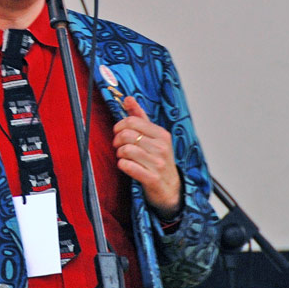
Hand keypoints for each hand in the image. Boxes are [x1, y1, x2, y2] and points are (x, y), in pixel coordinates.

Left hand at [112, 96, 180, 218]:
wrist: (171, 189)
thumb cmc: (159, 160)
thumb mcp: (153, 137)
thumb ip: (140, 117)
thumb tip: (128, 98)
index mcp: (162, 134)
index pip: (133, 121)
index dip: (120, 126)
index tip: (118, 132)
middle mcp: (162, 148)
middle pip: (128, 135)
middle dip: (117, 140)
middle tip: (118, 146)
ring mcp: (158, 164)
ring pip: (126, 150)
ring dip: (120, 154)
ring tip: (123, 156)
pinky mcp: (152, 179)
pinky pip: (129, 167)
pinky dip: (122, 165)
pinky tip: (125, 165)